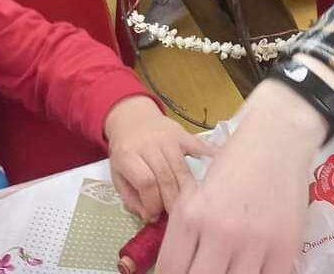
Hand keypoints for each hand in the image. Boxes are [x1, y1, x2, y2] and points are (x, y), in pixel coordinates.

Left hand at [105, 96, 215, 222]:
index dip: (152, 202)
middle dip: (171, 202)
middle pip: (166, 178)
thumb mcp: (117, 174)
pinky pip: (198, 146)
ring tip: (188, 207)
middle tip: (174, 216)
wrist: (132, 118)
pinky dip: (208, 158)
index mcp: (128, 155)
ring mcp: (168, 138)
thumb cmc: (126, 151)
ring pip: (181, 169)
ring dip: (187, 192)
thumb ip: (131, 198)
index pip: (146, 182)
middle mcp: (149, 144)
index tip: (154, 215)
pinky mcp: (183, 133)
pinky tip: (216, 172)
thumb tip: (149, 217)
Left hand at [157, 81, 326, 273]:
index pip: (171, 270)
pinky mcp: (284, 248)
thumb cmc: (234, 161)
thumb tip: (180, 267)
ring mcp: (253, 242)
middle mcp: (219, 231)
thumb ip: (186, 230)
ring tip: (230, 266)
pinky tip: (254, 267)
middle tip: (207, 267)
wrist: (277, 138)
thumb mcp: (197, 191)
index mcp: (191, 215)